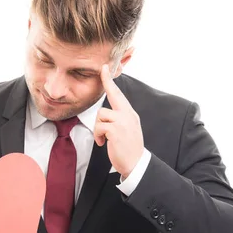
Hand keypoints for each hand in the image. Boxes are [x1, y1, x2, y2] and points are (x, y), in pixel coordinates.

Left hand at [94, 64, 144, 178]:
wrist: (135, 164)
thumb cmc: (128, 148)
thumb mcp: (126, 129)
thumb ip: (119, 118)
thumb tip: (106, 114)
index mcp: (129, 114)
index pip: (119, 94)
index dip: (111, 81)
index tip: (105, 67)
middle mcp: (128, 114)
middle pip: (113, 95)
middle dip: (107, 82)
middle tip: (103, 68)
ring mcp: (123, 121)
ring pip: (101, 115)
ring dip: (98, 128)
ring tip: (103, 138)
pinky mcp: (116, 130)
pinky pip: (99, 126)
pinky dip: (98, 136)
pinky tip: (103, 143)